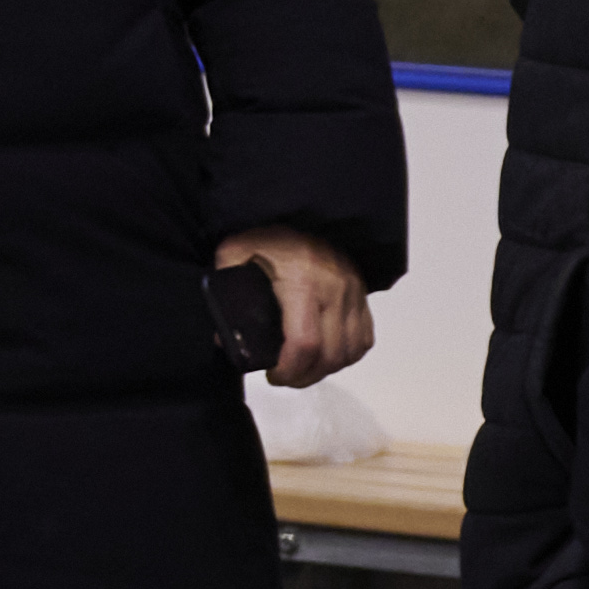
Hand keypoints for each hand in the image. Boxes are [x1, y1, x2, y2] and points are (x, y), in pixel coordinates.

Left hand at [220, 227, 375, 388]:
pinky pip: (364, 337)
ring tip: (302, 370)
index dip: (289, 369)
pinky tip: (326, 357)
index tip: (272, 375)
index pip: (304, 341)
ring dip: (327, 369)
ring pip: (351, 350)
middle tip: (284, 378)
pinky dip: (347, 354)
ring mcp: (354, 293)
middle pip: (331, 354)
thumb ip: (225, 292)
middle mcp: (334, 289)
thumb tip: (224, 337)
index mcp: (301, 281)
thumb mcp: (234, 253)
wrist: (302, 210)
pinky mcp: (363, 294)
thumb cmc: (265, 235)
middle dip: (306, 376)